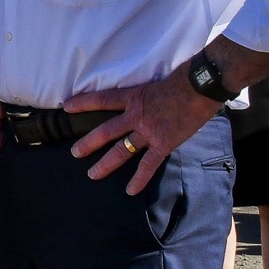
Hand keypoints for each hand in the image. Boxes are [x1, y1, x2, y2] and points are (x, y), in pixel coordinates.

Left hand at [68, 74, 216, 194]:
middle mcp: (136, 115)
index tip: (66, 107)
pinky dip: (140, 179)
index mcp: (134, 97)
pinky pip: (148, 165)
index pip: (102, 99)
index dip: (83, 103)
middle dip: (89, 143)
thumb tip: (152, 99)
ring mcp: (149, 131)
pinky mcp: (164, 144)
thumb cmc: (185, 78)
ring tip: (92, 174)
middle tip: (75, 153)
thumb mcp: (158, 82)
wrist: (202, 86)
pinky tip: (130, 190)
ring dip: (106, 164)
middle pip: (106, 130)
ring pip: (121, 150)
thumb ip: (149, 95)